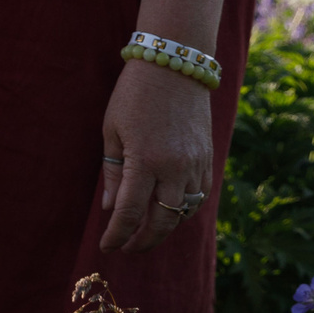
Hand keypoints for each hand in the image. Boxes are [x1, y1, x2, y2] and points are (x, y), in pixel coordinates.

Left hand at [97, 59, 215, 252]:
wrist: (175, 64)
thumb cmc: (134, 94)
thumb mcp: (112, 130)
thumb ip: (112, 172)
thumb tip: (111, 209)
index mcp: (144, 161)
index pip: (129, 213)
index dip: (117, 236)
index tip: (106, 247)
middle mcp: (174, 168)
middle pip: (161, 221)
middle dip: (143, 241)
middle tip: (127, 247)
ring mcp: (195, 164)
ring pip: (184, 212)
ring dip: (165, 227)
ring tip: (146, 230)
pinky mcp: (207, 158)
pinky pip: (199, 195)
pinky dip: (185, 208)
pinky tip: (170, 209)